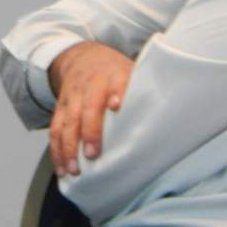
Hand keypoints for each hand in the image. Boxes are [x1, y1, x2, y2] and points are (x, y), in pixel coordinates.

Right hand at [48, 42, 133, 176]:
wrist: (81, 56)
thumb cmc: (114, 72)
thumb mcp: (131, 71)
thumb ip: (144, 91)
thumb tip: (171, 118)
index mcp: (113, 75)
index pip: (116, 82)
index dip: (116, 93)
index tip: (117, 106)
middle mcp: (90, 85)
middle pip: (87, 107)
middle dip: (89, 131)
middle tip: (92, 155)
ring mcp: (72, 96)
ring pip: (66, 121)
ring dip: (68, 147)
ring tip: (74, 170)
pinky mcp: (60, 107)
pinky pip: (55, 128)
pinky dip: (56, 150)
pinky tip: (61, 168)